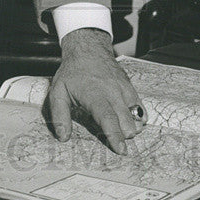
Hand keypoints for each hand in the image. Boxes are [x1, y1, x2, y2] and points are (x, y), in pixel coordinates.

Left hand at [44, 28, 146, 153]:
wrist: (88, 49)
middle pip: (127, 122)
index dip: (115, 135)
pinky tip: (127, 120)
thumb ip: (60, 116)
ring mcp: (125, 90)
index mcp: (95, 95)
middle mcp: (113, 92)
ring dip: (131, 128)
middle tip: (113, 140)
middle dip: (124, 136)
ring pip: (137, 117)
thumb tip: (63, 137)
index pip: (108, 118)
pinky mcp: (131, 88)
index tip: (120, 150)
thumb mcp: (58, 92)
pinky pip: (141, 108)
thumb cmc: (73, 72)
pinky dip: (137, 118)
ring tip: (119, 129)